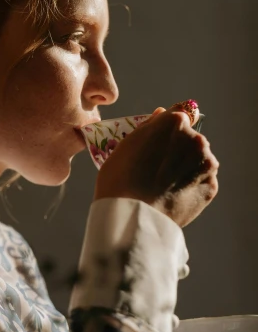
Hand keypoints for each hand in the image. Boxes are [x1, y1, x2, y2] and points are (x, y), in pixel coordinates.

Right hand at [94, 107, 219, 227]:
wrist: (132, 217)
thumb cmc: (120, 179)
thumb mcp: (125, 146)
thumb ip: (148, 127)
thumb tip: (162, 114)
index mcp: (174, 122)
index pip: (176, 118)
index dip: (164, 134)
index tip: (155, 147)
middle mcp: (196, 138)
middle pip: (189, 140)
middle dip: (178, 151)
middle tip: (156, 170)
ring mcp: (206, 164)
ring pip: (198, 160)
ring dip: (187, 169)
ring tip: (165, 186)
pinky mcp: (211, 187)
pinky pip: (202, 182)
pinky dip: (191, 187)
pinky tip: (174, 195)